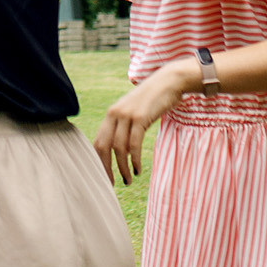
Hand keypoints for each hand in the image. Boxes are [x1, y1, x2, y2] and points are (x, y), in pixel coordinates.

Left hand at [94, 62, 191, 184]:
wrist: (168, 82)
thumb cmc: (153, 100)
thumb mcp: (134, 112)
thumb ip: (125, 127)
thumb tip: (120, 151)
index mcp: (110, 114)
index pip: (97, 142)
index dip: (99, 161)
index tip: (105, 176)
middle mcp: (114, 114)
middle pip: (103, 147)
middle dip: (106, 168)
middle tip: (112, 184)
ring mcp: (126, 115)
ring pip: (118, 148)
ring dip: (122, 168)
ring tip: (128, 180)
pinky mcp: (140, 118)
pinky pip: (133, 144)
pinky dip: (135, 160)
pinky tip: (137, 170)